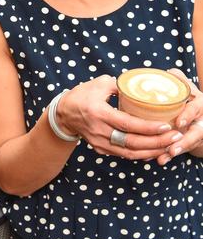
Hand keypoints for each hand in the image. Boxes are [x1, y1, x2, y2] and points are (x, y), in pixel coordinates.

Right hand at [57, 75, 180, 162]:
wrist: (63, 114)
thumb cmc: (82, 96)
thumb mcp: (99, 84)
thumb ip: (121, 86)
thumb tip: (140, 87)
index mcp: (99, 113)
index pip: (127, 124)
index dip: (148, 127)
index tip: (166, 126)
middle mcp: (99, 131)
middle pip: (132, 142)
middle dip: (157, 142)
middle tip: (175, 137)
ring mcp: (99, 142)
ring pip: (129, 153)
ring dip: (151, 151)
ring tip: (168, 146)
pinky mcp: (101, 149)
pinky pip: (124, 154)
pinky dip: (140, 154)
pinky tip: (153, 150)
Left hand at [155, 69, 202, 162]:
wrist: (200, 113)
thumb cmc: (188, 97)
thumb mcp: (186, 87)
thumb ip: (178, 80)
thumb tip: (169, 72)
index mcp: (200, 102)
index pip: (196, 108)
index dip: (188, 115)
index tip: (179, 122)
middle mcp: (202, 118)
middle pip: (197, 133)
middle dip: (184, 142)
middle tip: (171, 149)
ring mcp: (198, 131)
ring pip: (189, 143)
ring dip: (175, 151)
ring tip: (162, 158)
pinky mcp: (191, 141)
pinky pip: (182, 149)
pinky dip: (169, 155)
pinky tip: (159, 160)